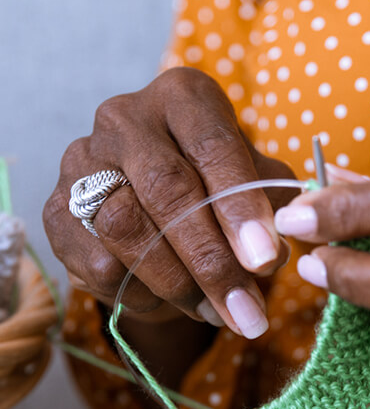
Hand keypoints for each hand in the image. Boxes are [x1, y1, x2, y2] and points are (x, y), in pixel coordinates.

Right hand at [44, 67, 296, 337]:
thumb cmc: (225, 191)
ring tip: (220, 311)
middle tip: (247, 309)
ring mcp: (83, 161)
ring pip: (125, 227)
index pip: (213, 146)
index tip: (267, 258)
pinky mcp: (57, 209)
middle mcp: (126, 119)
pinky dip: (142, 292)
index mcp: (184, 97)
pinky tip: (173, 302)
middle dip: (212, 259)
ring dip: (179, 284)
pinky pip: (95, 260)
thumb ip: (272, 209)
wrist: (164, 211)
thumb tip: (274, 250)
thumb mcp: (261, 186)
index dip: (241, 206)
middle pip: (166, 189)